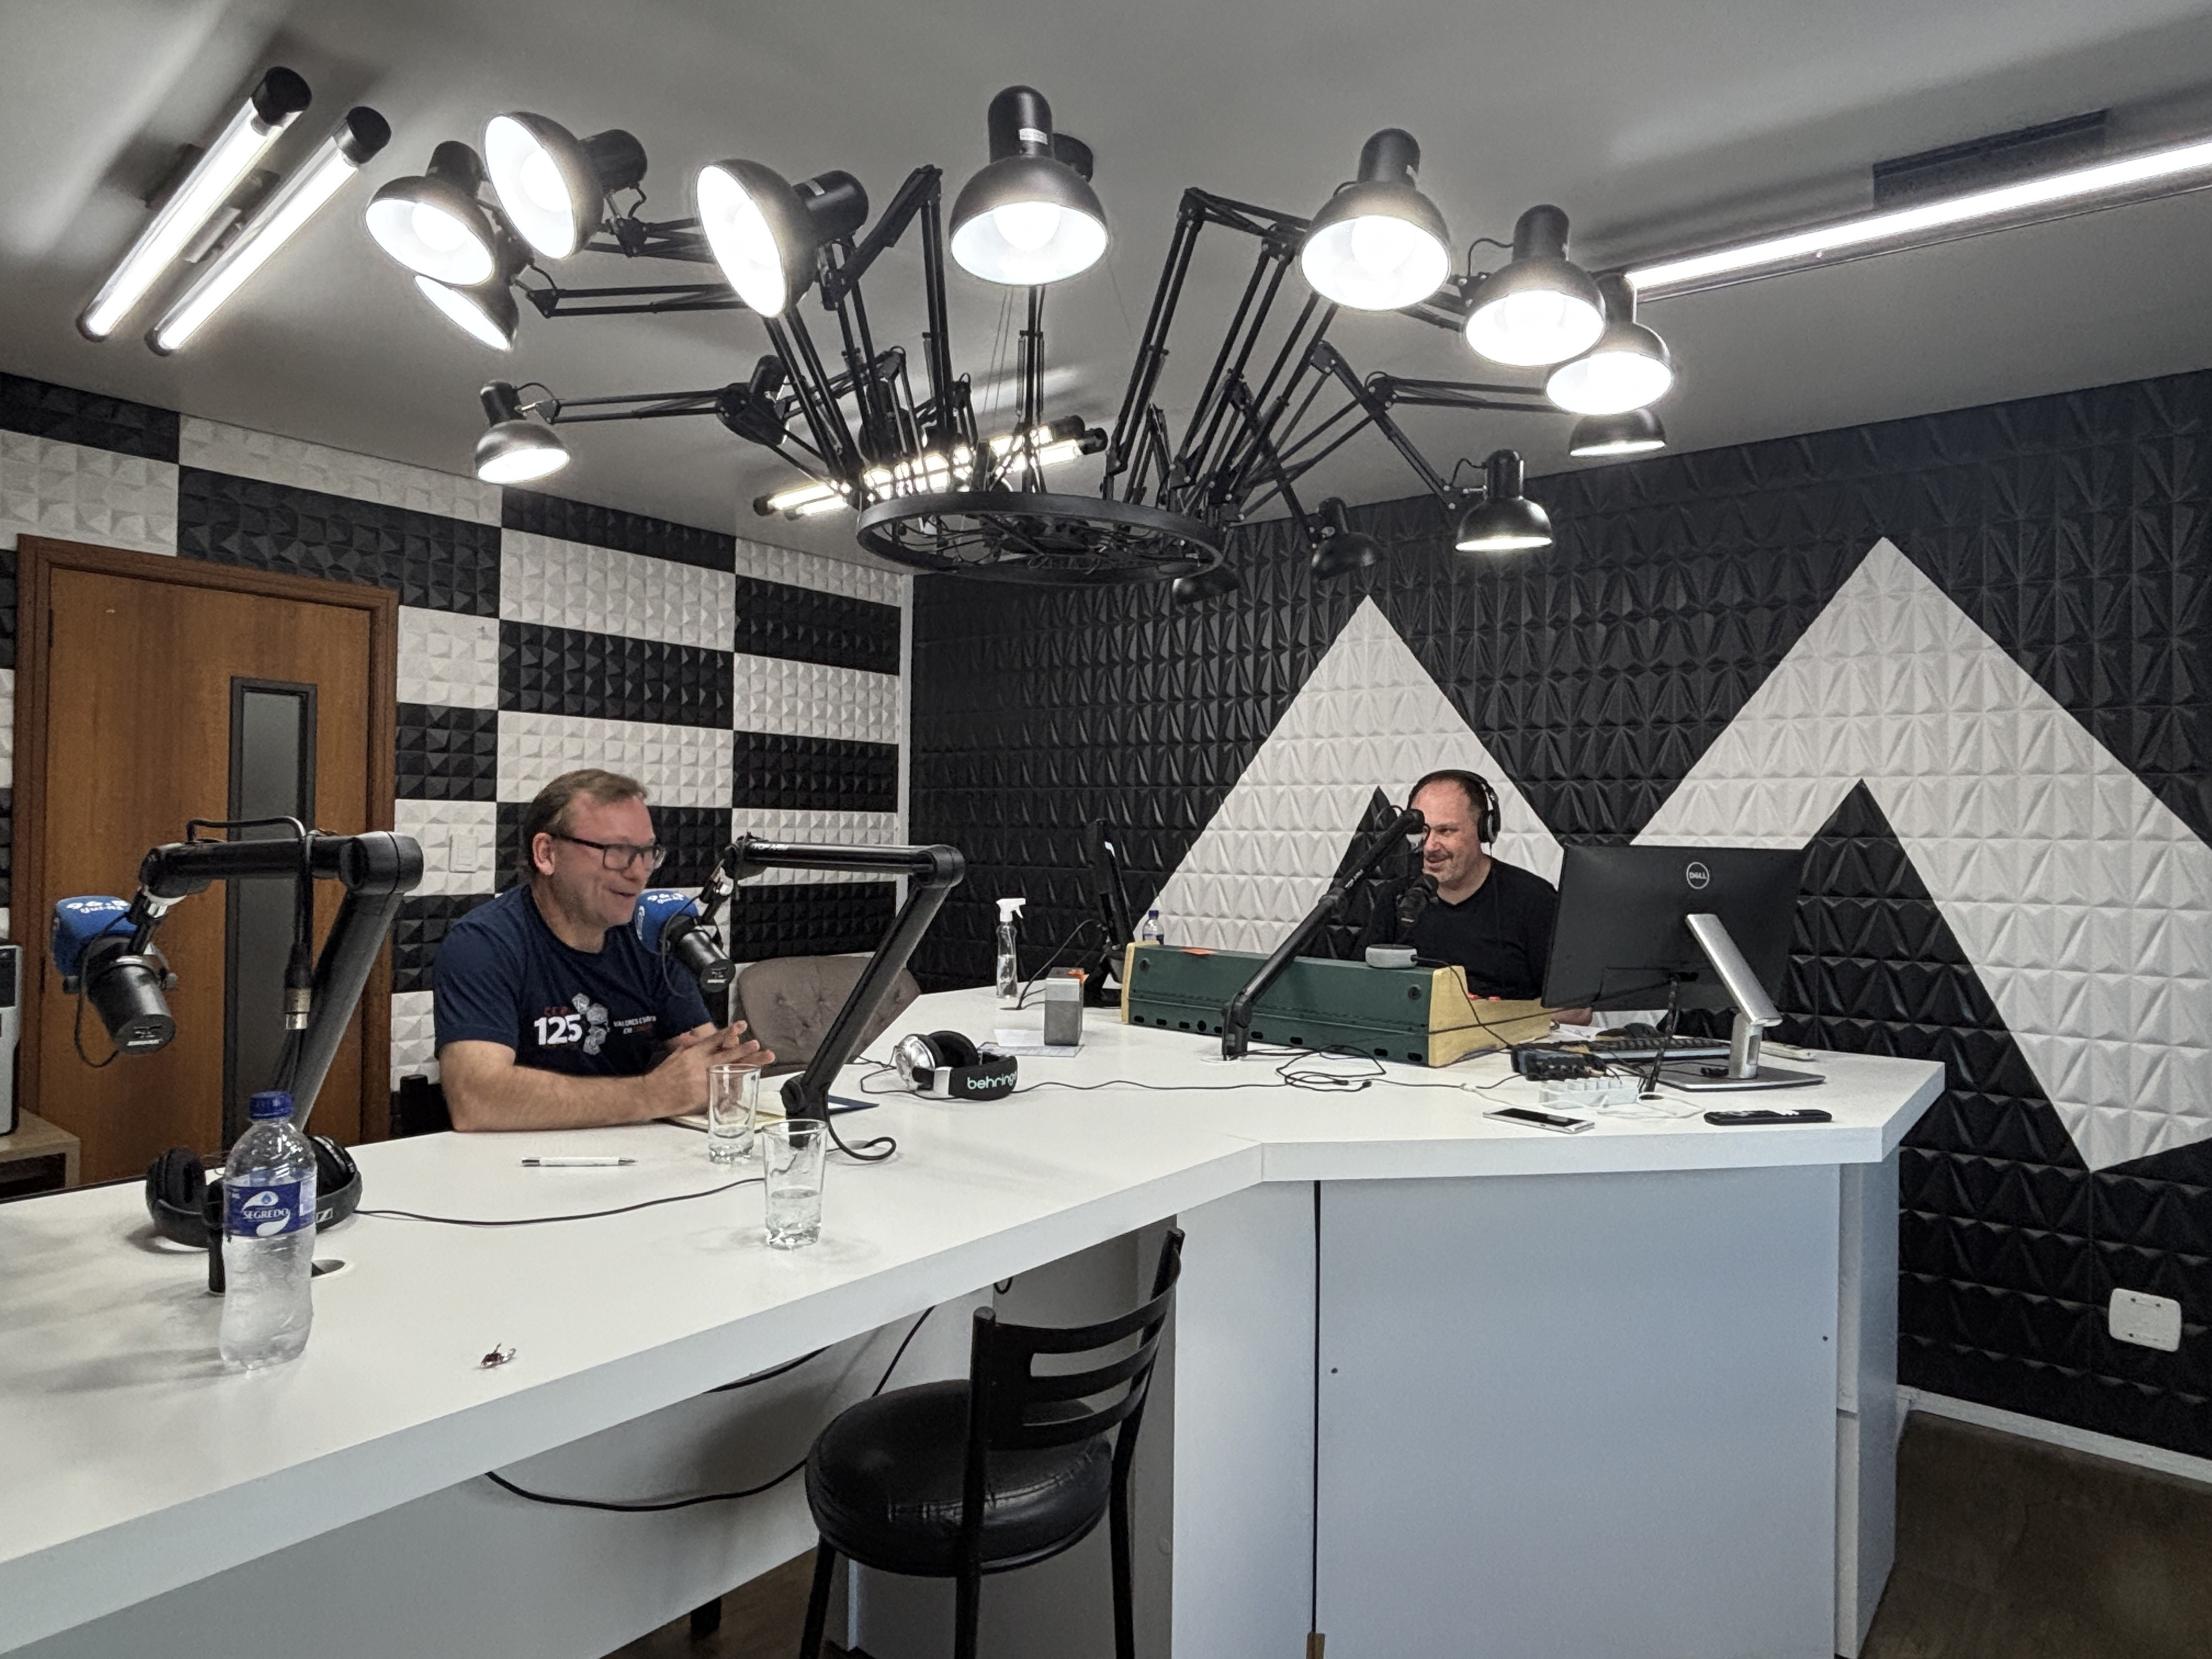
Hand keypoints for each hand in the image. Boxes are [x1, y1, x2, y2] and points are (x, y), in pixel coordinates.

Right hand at [648, 1022, 774, 1115]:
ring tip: (759, 1063)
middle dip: (744, 1050)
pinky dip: (732, 1091)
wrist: (651, 1094)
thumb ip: (689, 1047)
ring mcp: (702, 1081)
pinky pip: (721, 1092)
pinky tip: (745, 1089)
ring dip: (744, 1067)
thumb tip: (697, 1037)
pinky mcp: (702, 1096)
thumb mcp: (676, 1055)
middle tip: (757, 1045)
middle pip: (726, 1055)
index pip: (714, 1039)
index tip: (742, 1025)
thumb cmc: (663, 1075)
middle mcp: (700, 1065)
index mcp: (693, 1053)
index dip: (729, 1032)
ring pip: (728, 1072)